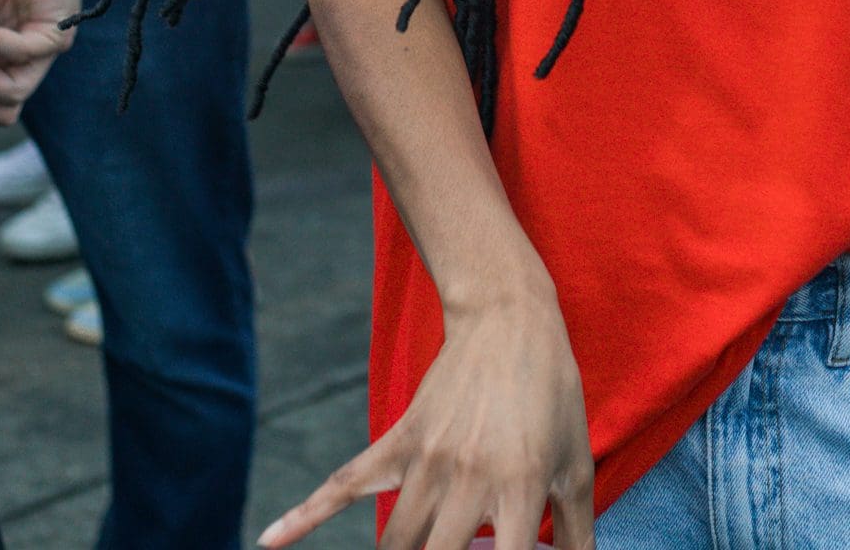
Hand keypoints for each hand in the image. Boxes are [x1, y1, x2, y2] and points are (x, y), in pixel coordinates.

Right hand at [260, 290, 594, 549]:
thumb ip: (579, 531)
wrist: (508, 321)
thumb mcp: (576, 462)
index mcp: (521, 487)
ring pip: (395, 543)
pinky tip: (271, 543)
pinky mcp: (398, 442)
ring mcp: (427, 461)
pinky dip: (305, 517)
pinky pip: (343, 486)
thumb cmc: (552, 395)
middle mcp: (469, 479)